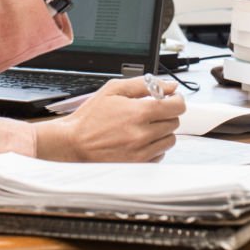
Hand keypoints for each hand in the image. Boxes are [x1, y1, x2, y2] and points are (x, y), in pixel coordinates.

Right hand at [37, 77, 184, 161]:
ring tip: (145, 126)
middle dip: (167, 114)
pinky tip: (140, 140)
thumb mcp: (114, 90)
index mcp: (138, 113)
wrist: (72, 143)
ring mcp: (140, 152)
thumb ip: (144, 84)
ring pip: (169, 140)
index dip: (176, 100)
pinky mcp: (137, 165)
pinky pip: (159, 155)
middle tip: (153, 112)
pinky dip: (155, 147)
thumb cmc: (90, 118)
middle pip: (174, 122)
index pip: (176, 107)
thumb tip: (168, 86)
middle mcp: (142, 134)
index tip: (172, 99)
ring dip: (162, 131)